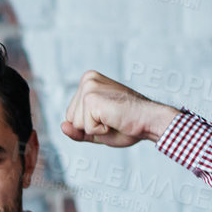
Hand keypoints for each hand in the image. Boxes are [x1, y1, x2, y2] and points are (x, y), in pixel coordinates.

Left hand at [60, 70, 179, 147]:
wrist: (150, 121)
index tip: (108, 116)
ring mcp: (89, 87)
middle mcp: (87, 80)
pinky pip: (86, 128)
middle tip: (112, 118)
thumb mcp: (96, 130)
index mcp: (88, 82)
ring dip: (96, 128)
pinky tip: (113, 119)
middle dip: (90, 127)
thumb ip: (77, 131)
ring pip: (76, 124)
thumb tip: (62, 126)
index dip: (88, 125)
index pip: (71, 116)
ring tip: (113, 117)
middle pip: (70, 119)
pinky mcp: (92, 98)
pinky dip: (100, 131)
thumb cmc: (127, 124)